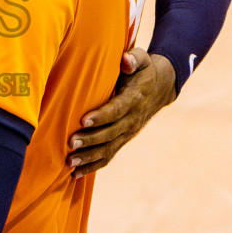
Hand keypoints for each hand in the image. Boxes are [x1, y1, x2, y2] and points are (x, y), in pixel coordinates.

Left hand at [69, 49, 175, 177]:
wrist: (161, 87)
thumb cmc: (143, 70)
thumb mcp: (142, 59)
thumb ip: (134, 58)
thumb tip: (125, 60)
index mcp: (135, 99)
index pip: (117, 109)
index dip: (101, 116)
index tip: (83, 120)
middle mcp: (133, 119)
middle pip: (111, 133)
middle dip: (91, 140)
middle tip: (70, 143)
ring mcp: (129, 132)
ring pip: (109, 148)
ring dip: (89, 157)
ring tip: (70, 162)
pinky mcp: (124, 140)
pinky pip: (109, 156)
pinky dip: (93, 166)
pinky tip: (75, 174)